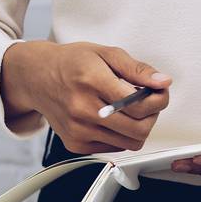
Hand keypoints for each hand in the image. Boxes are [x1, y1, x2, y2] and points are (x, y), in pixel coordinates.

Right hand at [0, 40, 171, 153]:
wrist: (37, 77)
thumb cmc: (71, 63)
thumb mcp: (106, 54)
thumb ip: (137, 69)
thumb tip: (163, 82)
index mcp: (92, 82)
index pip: (138, 104)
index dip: (158, 100)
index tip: (159, 93)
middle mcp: (83, 110)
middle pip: (138, 129)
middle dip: (152, 115)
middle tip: (147, 101)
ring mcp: (78, 130)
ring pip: (130, 142)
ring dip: (138, 127)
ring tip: (130, 109)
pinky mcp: (76, 144)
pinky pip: (115, 147)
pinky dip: (121, 135)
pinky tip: (113, 118)